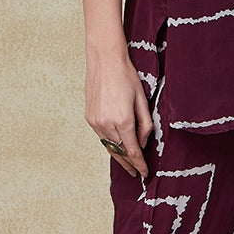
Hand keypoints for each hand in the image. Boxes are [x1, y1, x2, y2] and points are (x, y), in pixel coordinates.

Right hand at [84, 48, 153, 177]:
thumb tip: (142, 142)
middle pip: (119, 152)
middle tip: (136, 172)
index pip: (133, 151)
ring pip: (109, 146)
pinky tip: (116, 146)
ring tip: (127, 163)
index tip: (144, 173)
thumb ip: (145, 124)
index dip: (140, 164)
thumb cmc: (126, 76)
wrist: (104, 60)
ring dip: (118, 155)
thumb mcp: (142, 100)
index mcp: (123, 120)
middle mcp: (107, 123)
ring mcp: (95, 121)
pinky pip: (101, 136)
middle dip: (129, 164)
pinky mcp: (89, 117)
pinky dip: (109, 143)